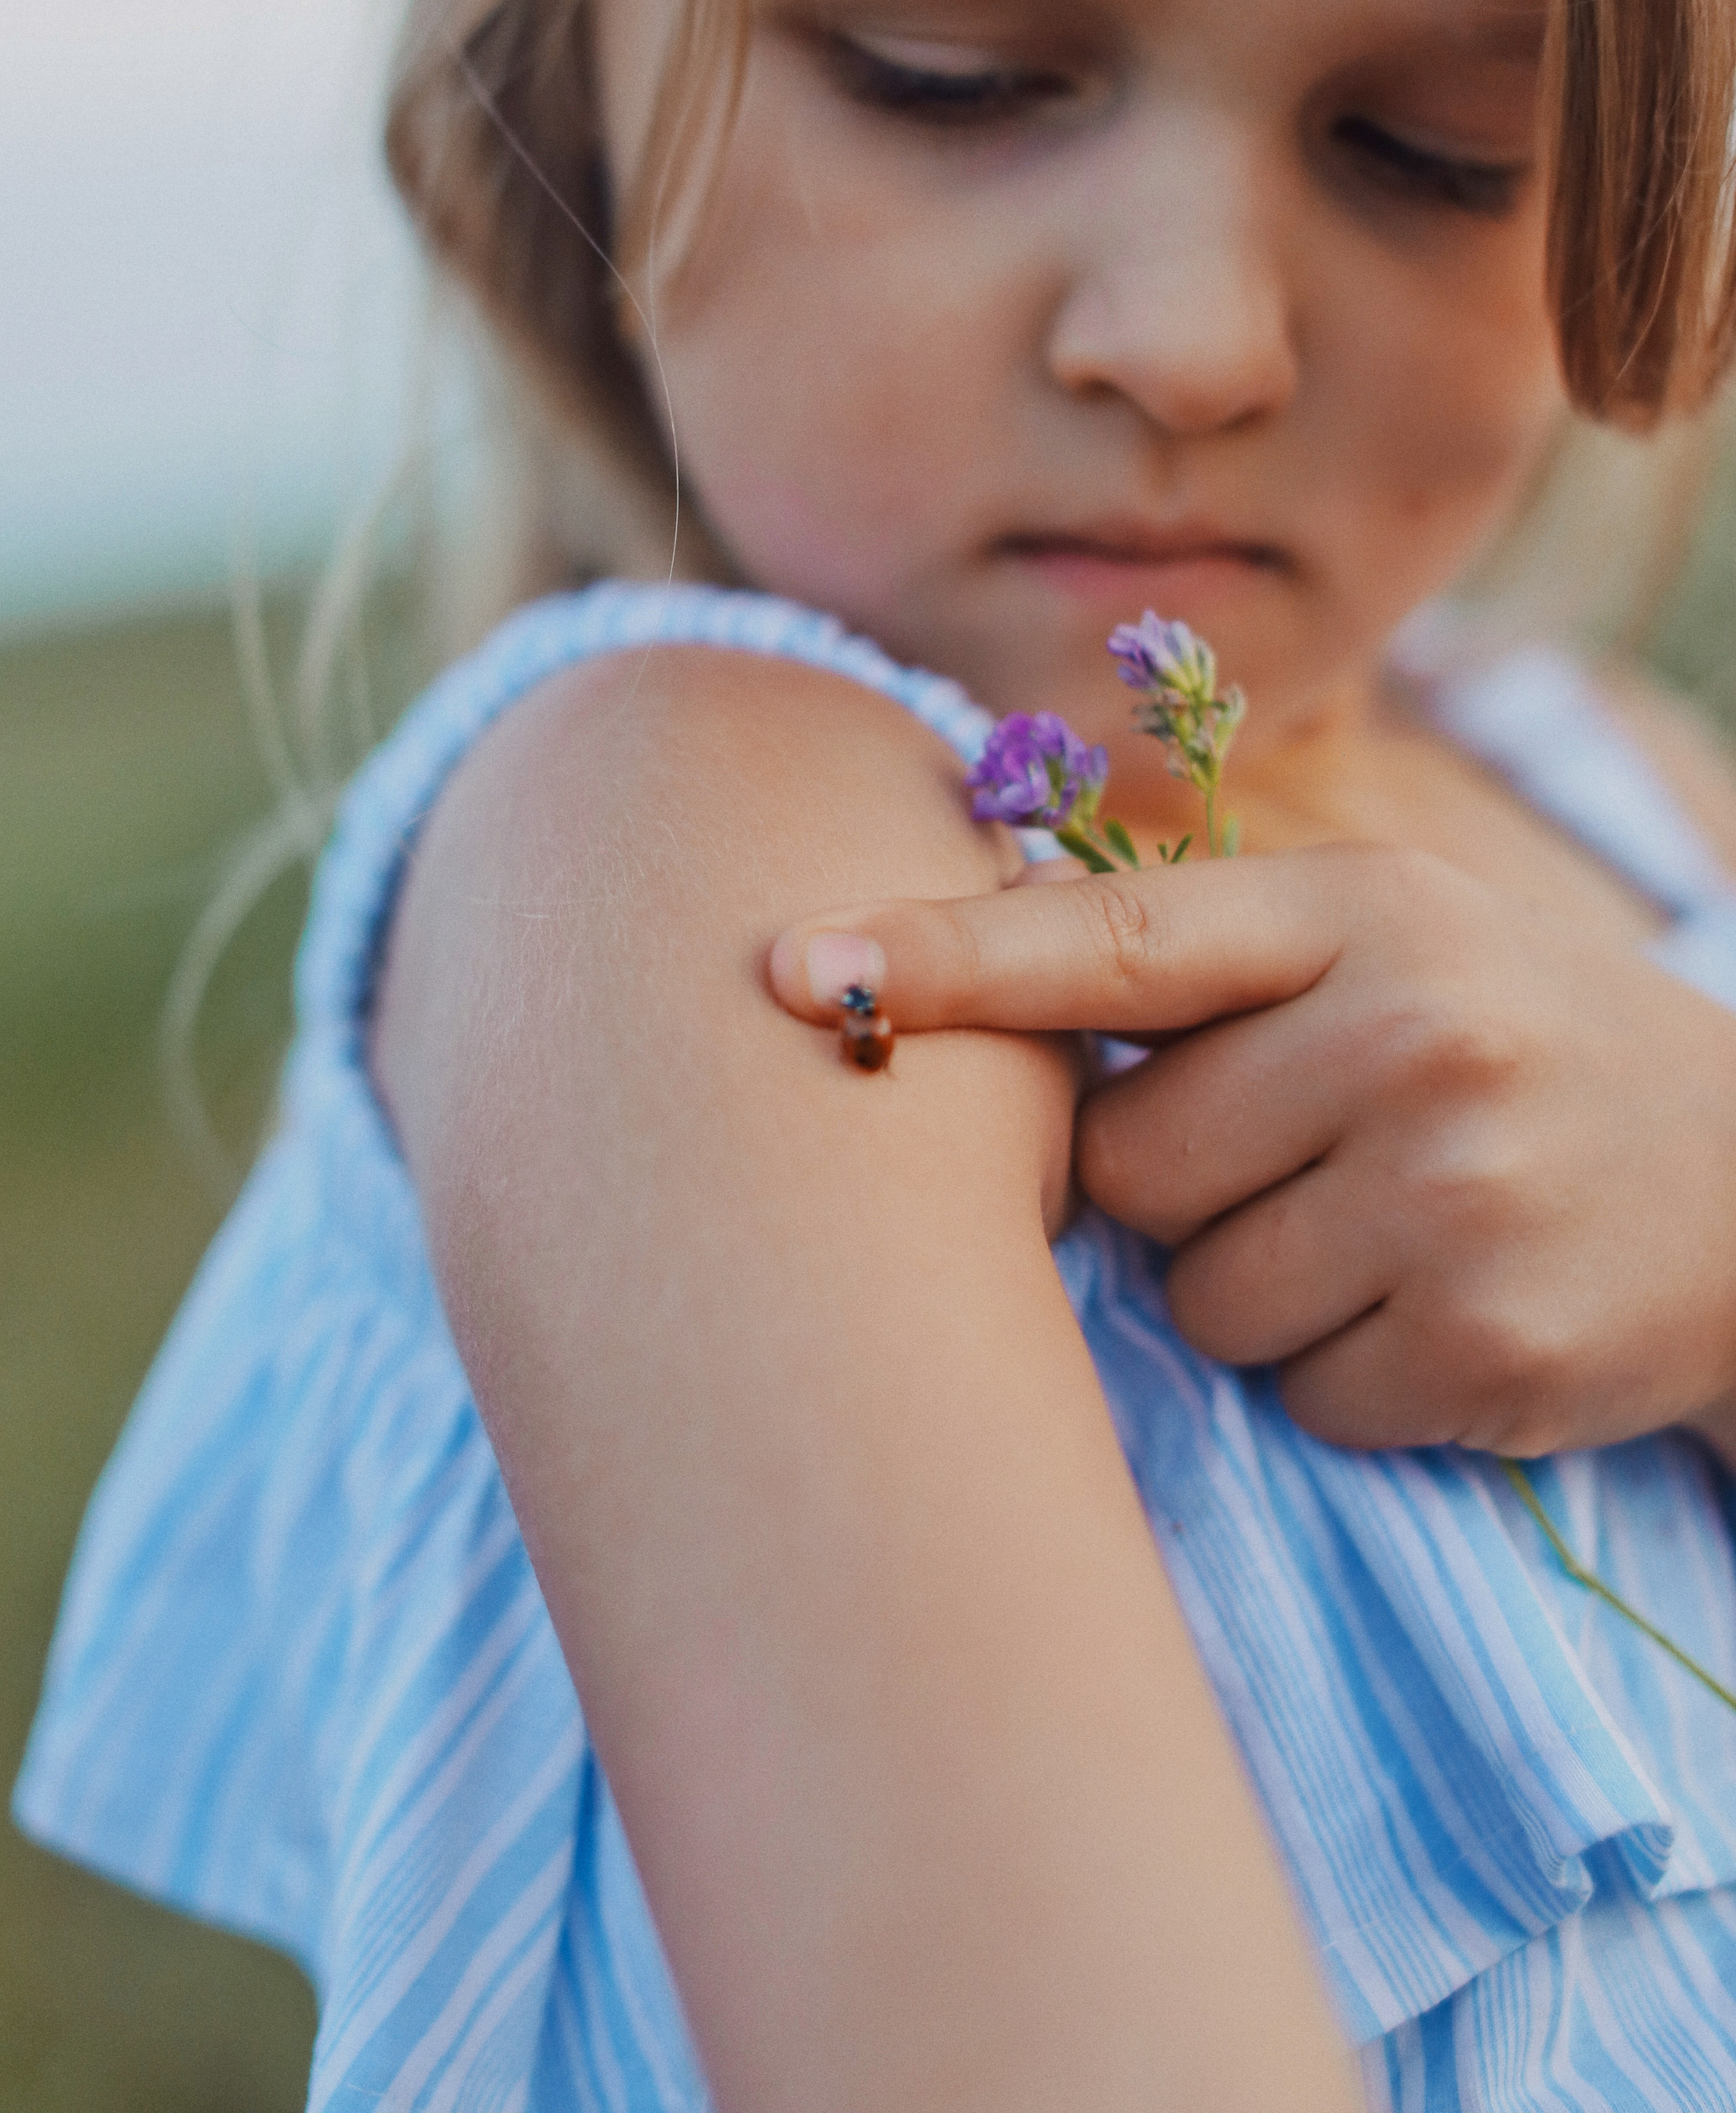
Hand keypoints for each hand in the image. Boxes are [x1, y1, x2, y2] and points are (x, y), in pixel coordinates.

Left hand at [769, 846, 1735, 1459]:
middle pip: (1128, 1166)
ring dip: (1260, 1286)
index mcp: (1363, 913)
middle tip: (1312, 1151)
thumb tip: (962, 973)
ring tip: (1389, 1226)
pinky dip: (1347, 1372)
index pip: (1111, 941)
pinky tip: (1447, 1305)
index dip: (942, 960)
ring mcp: (1457, 1198)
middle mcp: (1409, 1037)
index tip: (791, 967)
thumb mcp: (1393, 938)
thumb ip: (1210, 955)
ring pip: (1198, 1297)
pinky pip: (1299, 1393)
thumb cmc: (1515, 1038)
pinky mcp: (1491, 1351)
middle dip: (1181, 1183)